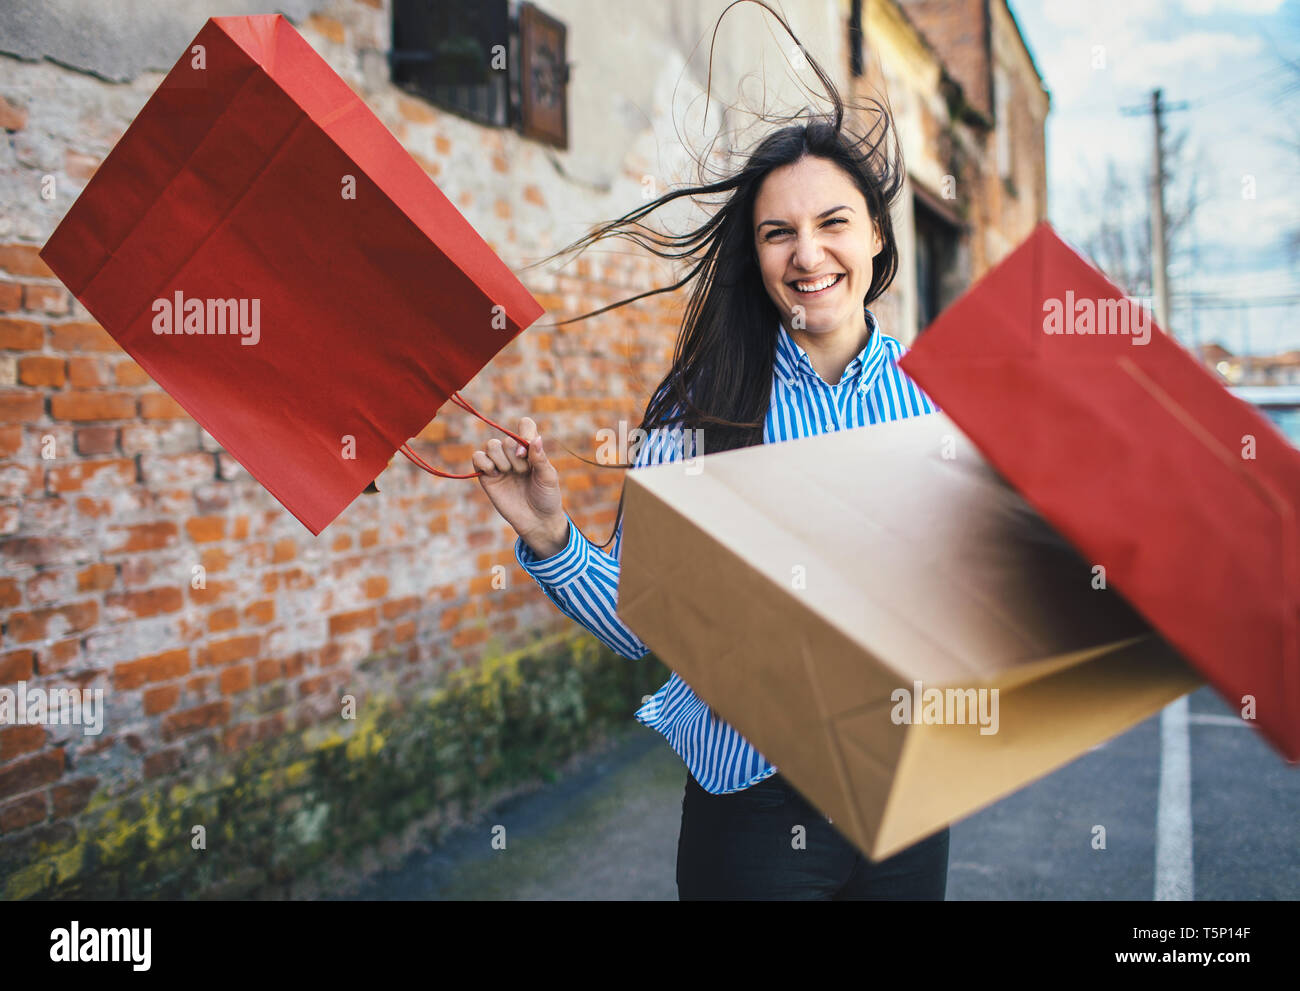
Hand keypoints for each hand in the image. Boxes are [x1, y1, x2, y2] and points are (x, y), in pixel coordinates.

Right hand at [472, 417, 567, 555]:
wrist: (536, 521)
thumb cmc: (546, 497)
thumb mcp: (548, 477)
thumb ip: (540, 458)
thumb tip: (535, 439)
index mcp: (531, 450)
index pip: (525, 426)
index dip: (525, 432)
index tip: (528, 449)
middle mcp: (514, 454)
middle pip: (506, 439)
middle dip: (515, 456)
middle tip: (523, 472)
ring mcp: (499, 464)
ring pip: (492, 445)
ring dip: (502, 460)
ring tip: (510, 474)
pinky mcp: (486, 476)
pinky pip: (477, 457)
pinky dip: (485, 463)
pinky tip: (495, 474)